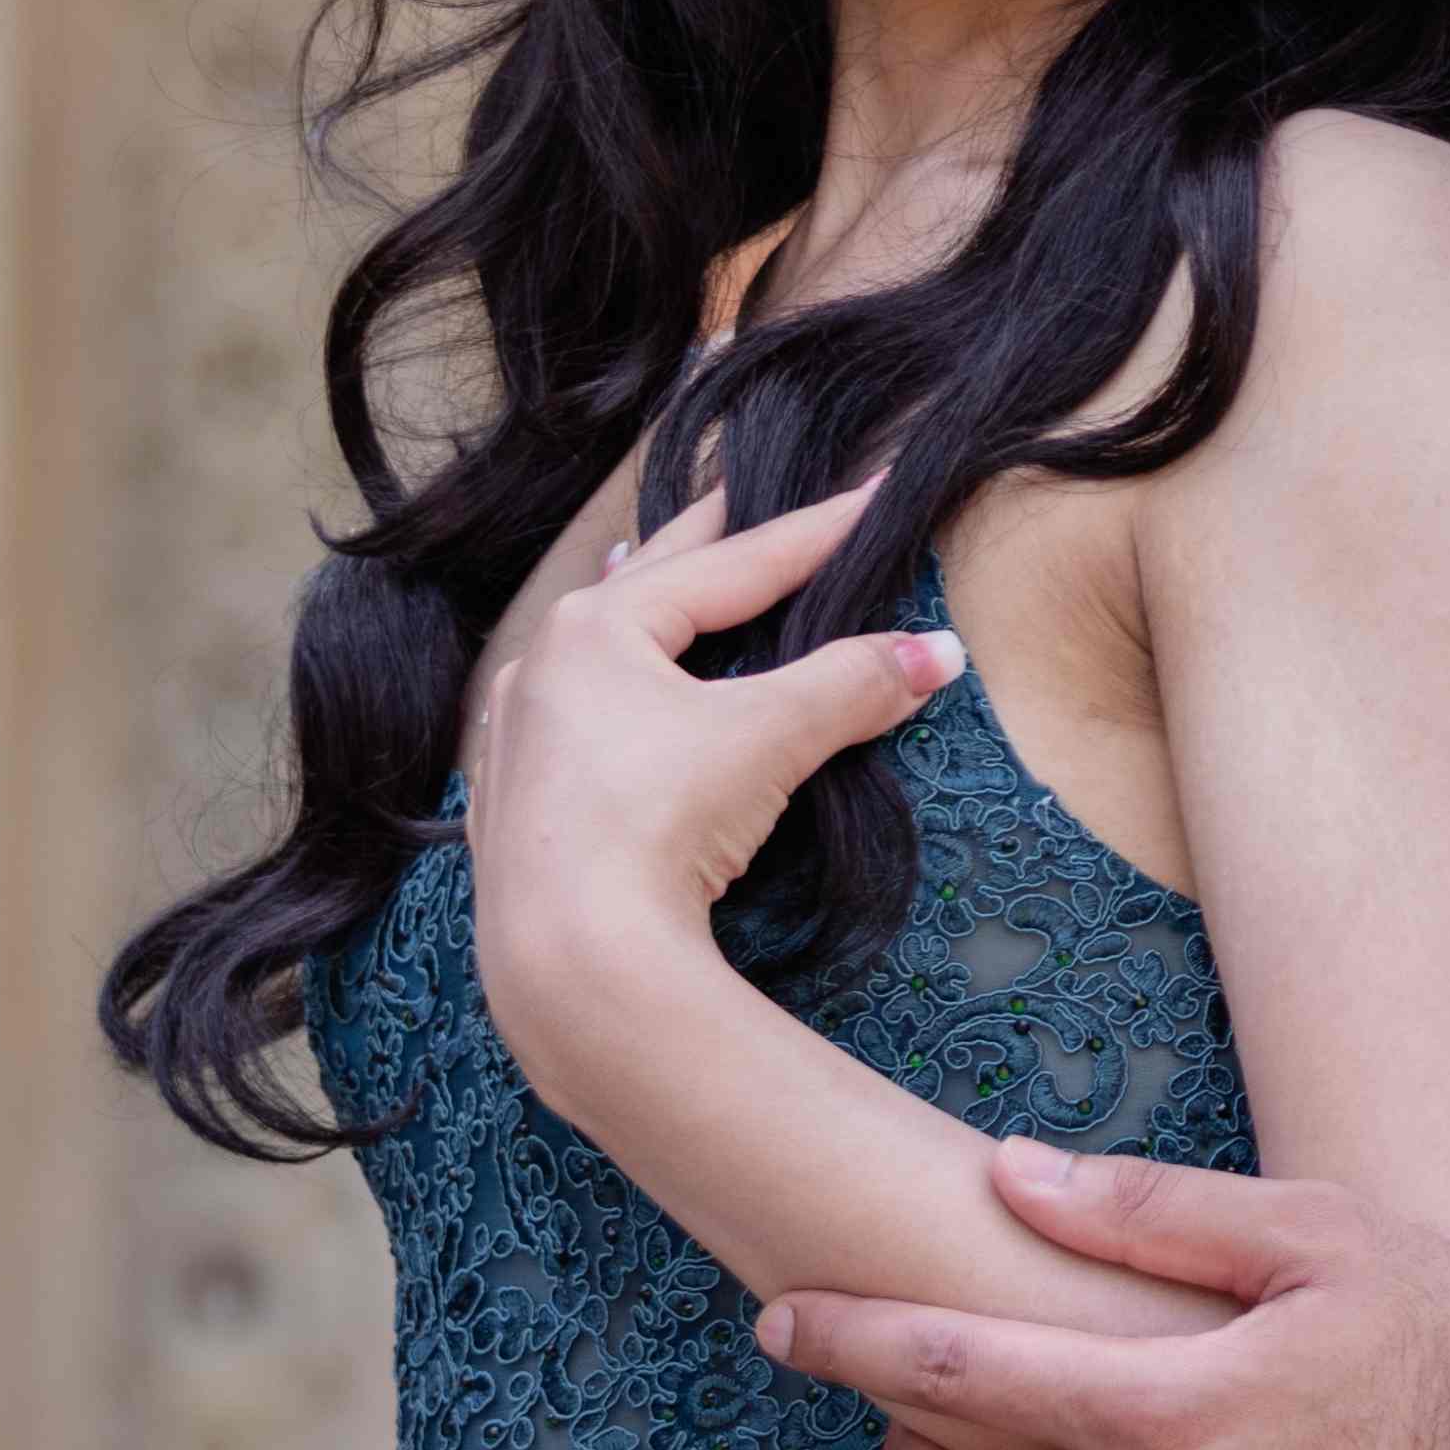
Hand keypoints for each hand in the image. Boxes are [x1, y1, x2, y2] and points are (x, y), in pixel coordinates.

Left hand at [456, 477, 945, 1055]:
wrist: (569, 958)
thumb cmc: (659, 821)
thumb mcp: (768, 738)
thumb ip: (851, 683)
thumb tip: (938, 652)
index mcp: (600, 626)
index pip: (732, 563)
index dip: (813, 531)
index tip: (872, 495)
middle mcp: (544, 664)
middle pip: (647, 584)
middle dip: (703, 543)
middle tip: (743, 492)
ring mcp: (518, 736)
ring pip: (591, 650)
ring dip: (634, 612)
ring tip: (649, 572)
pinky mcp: (512, 808)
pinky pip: (565, 720)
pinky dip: (600, 692)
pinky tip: (595, 695)